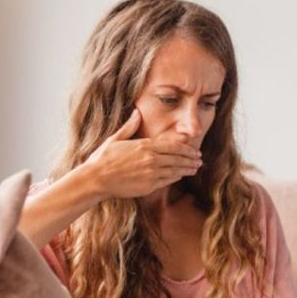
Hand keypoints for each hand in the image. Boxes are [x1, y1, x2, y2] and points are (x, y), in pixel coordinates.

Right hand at [80, 109, 202, 198]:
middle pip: (177, 158)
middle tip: (200, 159)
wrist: (96, 178)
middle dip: (190, 159)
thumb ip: (129, 126)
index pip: (172, 146)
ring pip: (175, 170)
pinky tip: (181, 176)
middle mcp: (151, 159)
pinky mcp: (149, 185)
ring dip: (187, 169)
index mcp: (145, 145)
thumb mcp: (116, 138)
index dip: (186, 149)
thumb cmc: (103, 158)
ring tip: (195, 168)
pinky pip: (167, 180)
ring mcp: (151, 173)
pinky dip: (176, 177)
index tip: (194, 150)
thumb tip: (137, 112)